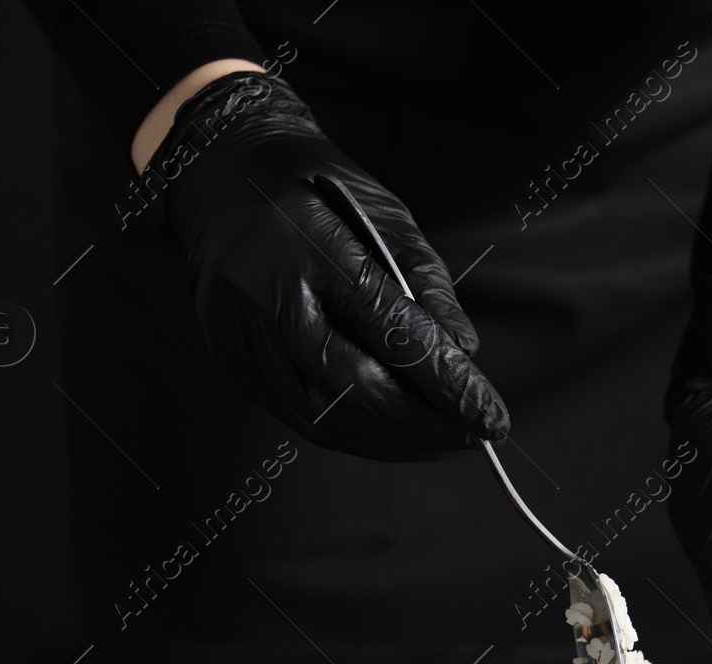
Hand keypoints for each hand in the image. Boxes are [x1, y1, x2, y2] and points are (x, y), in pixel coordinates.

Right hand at [148, 71, 507, 459]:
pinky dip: (355, 435)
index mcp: (306, 241)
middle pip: (350, 383)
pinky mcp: (232, 360)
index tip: (489, 413)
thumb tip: (463, 352)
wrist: (221, 173)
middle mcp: (263, 291)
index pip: (386, 326)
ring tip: (445, 442)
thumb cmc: (312, 185)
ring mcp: (238, 332)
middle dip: (422, 422)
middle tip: (475, 436)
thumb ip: (424, 281)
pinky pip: (299, 417)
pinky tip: (397, 438)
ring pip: (322, 414)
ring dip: (393, 440)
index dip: (442, 380)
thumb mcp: (382, 210)